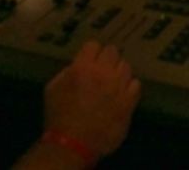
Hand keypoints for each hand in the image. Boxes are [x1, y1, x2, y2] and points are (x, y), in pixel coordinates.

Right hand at [42, 42, 139, 162]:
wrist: (73, 144)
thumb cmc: (58, 116)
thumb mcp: (52, 88)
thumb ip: (67, 72)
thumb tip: (78, 66)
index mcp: (82, 67)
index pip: (93, 44)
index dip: (91, 52)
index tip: (89, 60)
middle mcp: (103, 72)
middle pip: (112, 51)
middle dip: (106, 59)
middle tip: (102, 70)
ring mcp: (119, 86)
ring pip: (126, 66)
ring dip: (118, 72)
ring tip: (112, 82)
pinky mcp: (129, 101)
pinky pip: (136, 84)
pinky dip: (129, 87)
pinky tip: (122, 93)